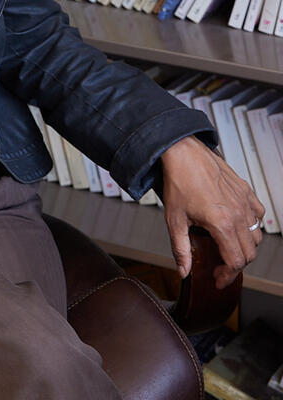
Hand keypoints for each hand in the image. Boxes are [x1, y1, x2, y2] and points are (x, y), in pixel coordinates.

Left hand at [160, 136, 263, 288]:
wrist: (182, 152)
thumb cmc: (178, 181)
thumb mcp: (174, 220)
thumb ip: (181, 249)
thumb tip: (183, 271)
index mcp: (221, 223)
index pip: (236, 261)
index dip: (228, 276)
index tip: (218, 279)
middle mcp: (238, 213)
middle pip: (249, 253)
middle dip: (235, 264)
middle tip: (220, 265)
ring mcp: (244, 201)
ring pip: (256, 235)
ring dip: (245, 246)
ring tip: (227, 246)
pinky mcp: (246, 190)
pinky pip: (259, 214)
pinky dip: (253, 225)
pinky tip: (237, 224)